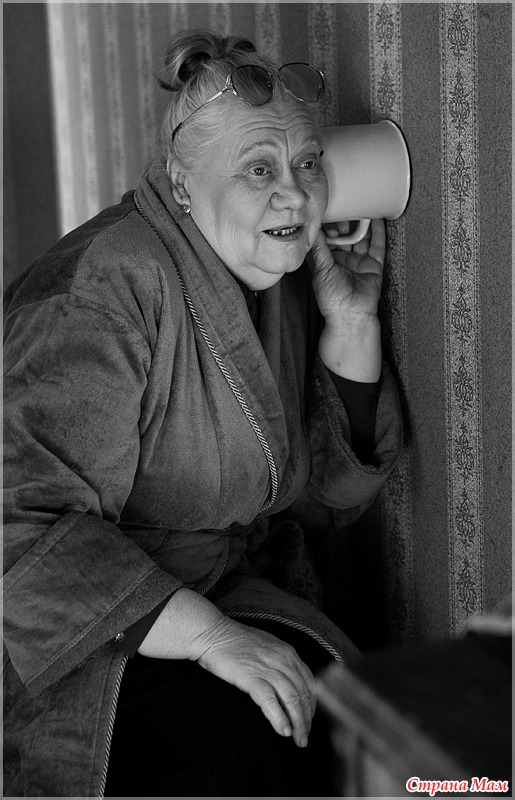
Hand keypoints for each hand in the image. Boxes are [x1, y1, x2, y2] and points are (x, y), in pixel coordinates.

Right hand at [196, 617, 315, 747]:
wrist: (213, 633)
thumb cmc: (235, 642)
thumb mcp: (267, 648)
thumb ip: (280, 664)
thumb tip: (287, 686)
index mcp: (288, 652)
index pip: (309, 682)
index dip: (312, 704)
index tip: (308, 720)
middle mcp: (283, 659)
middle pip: (303, 694)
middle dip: (307, 719)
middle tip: (304, 738)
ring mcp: (268, 668)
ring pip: (292, 699)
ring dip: (298, 724)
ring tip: (298, 740)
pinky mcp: (251, 677)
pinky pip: (271, 701)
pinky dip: (280, 718)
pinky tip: (283, 731)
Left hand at [308, 218, 384, 380]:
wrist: (351, 316)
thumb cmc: (332, 299)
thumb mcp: (321, 270)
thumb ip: (320, 249)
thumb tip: (313, 230)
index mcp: (328, 262)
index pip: (327, 239)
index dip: (327, 226)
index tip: (326, 211)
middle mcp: (344, 260)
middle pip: (345, 236)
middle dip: (344, 222)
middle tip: (343, 207)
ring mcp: (360, 262)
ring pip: (361, 238)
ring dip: (360, 224)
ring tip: (359, 206)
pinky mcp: (374, 265)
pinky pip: (378, 246)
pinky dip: (378, 232)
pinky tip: (376, 218)